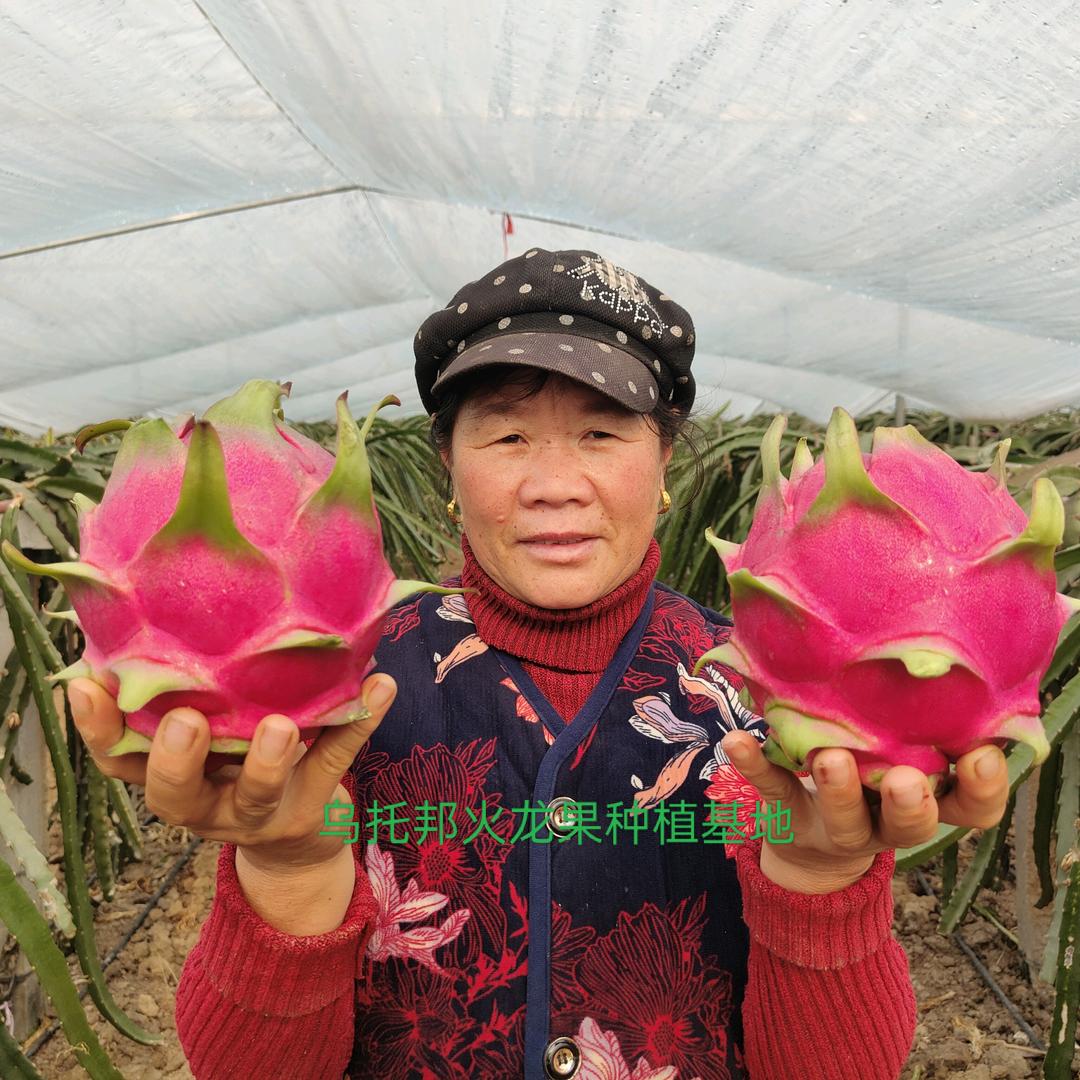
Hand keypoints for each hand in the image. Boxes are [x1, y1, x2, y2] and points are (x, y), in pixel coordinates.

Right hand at [67, 674, 396, 874]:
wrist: (297, 843)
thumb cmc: (237, 766)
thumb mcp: (207, 739)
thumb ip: (186, 693)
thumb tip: (160, 605)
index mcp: (172, 780)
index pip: (121, 762)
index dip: (99, 729)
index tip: (86, 683)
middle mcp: (208, 804)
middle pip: (175, 795)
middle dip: (175, 761)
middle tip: (185, 722)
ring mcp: (261, 811)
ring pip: (257, 793)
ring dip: (267, 760)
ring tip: (280, 723)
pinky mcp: (314, 805)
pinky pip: (338, 761)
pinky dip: (361, 721)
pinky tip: (383, 684)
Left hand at [722, 730, 1009, 893]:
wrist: (815, 849)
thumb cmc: (876, 778)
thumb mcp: (908, 755)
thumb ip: (924, 725)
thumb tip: (936, 656)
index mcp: (930, 803)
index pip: (972, 808)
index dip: (983, 789)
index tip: (981, 755)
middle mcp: (887, 822)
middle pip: (910, 824)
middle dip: (911, 803)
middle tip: (906, 779)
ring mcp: (837, 824)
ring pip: (845, 819)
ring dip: (839, 790)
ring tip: (830, 758)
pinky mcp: (788, 815)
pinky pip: (772, 791)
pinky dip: (755, 765)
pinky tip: (735, 741)